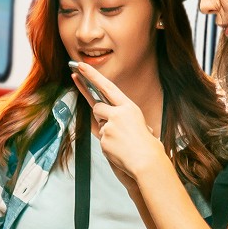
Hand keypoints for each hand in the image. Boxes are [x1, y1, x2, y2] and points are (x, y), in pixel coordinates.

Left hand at [70, 63, 165, 181]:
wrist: (147, 162)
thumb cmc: (146, 144)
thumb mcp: (138, 123)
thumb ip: (122, 117)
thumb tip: (107, 119)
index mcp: (128, 107)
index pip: (106, 86)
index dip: (91, 75)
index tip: (80, 66)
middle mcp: (118, 114)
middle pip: (97, 107)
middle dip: (101, 114)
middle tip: (110, 120)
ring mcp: (109, 127)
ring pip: (99, 125)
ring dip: (107, 131)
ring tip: (122, 140)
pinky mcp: (104, 139)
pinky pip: (101, 139)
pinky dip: (108, 144)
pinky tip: (119, 149)